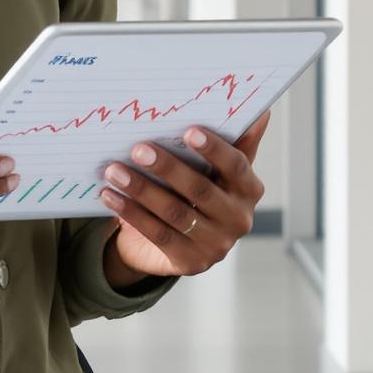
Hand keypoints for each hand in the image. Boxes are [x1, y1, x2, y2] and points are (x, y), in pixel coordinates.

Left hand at [97, 110, 269, 280]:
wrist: (180, 241)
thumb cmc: (199, 190)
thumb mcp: (217, 168)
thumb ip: (235, 141)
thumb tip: (260, 110)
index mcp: (249, 189)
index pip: (236, 165)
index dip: (214, 148)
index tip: (188, 130)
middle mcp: (238, 218)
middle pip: (201, 190)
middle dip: (167, 168)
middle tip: (138, 149)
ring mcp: (216, 244)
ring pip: (175, 213)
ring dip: (141, 190)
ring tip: (114, 171)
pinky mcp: (191, 261)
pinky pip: (158, 234)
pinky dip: (132, 213)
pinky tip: (111, 196)